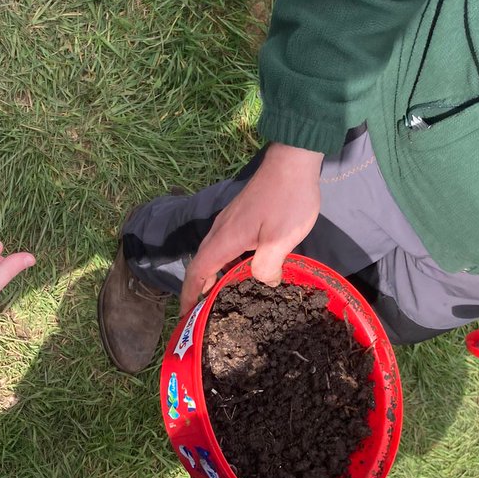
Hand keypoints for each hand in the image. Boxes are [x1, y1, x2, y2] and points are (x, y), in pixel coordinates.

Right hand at [180, 143, 322, 313]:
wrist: (292, 162)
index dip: (189, 296)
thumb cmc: (286, 200)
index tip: (186, 316)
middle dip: (199, 291)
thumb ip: (267, 266)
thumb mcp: (280, 239)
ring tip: (223, 299)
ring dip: (213, 277)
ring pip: (214, 255)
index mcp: (225, 239)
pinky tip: (242, 272)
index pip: (197, 272)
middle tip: (205, 315)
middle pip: (201, 265)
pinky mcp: (240, 217)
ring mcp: (229, 222)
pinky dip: (226, 264)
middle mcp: (220, 231)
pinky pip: (225, 247)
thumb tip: (265, 283)